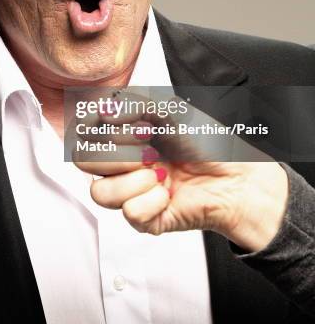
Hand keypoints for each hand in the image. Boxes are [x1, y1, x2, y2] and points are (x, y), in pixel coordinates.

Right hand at [72, 90, 288, 252]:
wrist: (239, 177)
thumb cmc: (208, 142)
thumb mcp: (172, 110)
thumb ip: (133, 105)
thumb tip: (104, 111)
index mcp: (124, 135)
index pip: (84, 131)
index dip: (97, 126)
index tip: (129, 123)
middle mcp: (123, 163)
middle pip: (83, 161)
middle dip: (116, 152)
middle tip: (147, 147)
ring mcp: (132, 192)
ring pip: (99, 193)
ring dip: (133, 180)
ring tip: (160, 173)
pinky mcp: (145, 218)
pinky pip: (129, 213)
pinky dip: (152, 201)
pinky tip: (169, 193)